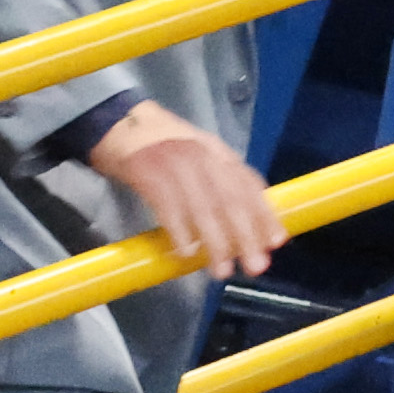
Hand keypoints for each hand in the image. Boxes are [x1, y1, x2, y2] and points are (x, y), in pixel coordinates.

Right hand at [86, 102, 282, 280]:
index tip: (277, 242)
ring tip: (221, 270)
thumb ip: (219, 180)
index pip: (249, 183)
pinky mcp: (147, 171)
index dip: (265, 213)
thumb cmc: (161, 145)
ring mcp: (175, 161)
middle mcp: (202, 155)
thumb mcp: (197, 155)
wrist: (116, 122)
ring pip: (204, 207)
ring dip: (216, 242)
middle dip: (246, 235)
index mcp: (217, 152)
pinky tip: (187, 253)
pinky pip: (168, 205)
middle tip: (256, 266)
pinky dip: (180, 231)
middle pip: (231, 199)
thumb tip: (242, 221)